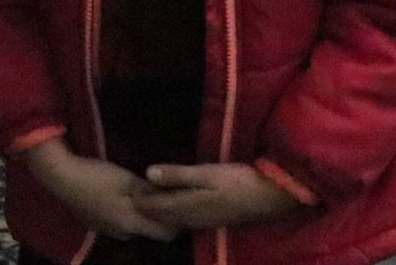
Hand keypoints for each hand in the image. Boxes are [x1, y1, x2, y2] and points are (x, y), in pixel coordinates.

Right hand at [20, 140, 178, 242]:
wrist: (60, 177)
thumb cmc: (97, 176)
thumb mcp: (127, 180)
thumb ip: (150, 192)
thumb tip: (172, 197)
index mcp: (132, 224)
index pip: (166, 234)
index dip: (176, 222)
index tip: (178, 205)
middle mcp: (122, 233)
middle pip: (149, 231)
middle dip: (157, 217)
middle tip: (159, 195)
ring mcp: (107, 230)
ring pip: (133, 226)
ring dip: (139, 214)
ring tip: (137, 193)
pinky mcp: (95, 223)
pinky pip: (118, 222)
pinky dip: (123, 212)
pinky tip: (116, 195)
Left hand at [137, 161, 304, 229]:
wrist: (272, 196)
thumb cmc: (238, 180)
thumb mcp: (206, 173)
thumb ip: (177, 174)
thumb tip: (148, 173)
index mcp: (189, 206)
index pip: (157, 207)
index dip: (140, 201)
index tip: (123, 194)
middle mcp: (194, 218)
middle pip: (164, 217)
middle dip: (147, 210)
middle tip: (129, 201)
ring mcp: (206, 221)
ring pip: (176, 220)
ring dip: (160, 213)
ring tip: (146, 204)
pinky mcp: (215, 219)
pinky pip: (187, 220)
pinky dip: (175, 214)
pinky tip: (174, 208)